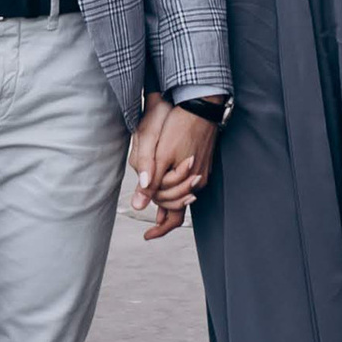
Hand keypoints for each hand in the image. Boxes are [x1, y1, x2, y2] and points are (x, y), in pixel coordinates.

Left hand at [128, 92, 217, 239]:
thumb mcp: (160, 154)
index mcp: (187, 182)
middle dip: (163, 213)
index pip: (174, 215)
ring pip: (183, 193)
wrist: (201, 104)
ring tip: (154, 206)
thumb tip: (138, 206)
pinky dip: (176, 186)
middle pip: (179, 206)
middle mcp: (198, 181)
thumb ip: (149, 181)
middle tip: (150, 226)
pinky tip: (167, 182)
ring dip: (169, 198)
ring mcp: (203, 171)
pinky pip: (188, 181)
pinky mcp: (203, 161)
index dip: (159, 229)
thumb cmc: (179, 126)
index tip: (147, 237)